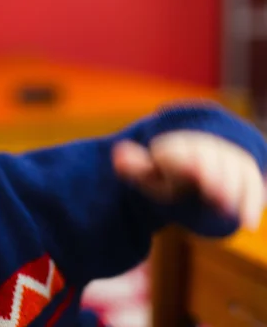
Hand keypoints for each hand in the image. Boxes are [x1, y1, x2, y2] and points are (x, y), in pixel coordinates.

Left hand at [112, 131, 265, 229]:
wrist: (198, 158)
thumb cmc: (167, 173)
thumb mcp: (148, 173)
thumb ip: (133, 167)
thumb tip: (117, 156)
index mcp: (176, 148)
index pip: (182, 154)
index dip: (189, 163)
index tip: (194, 174)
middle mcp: (205, 148)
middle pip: (212, 159)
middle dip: (216, 175)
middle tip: (215, 195)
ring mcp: (227, 157)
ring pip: (235, 169)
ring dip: (235, 190)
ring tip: (231, 211)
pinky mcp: (245, 170)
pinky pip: (253, 181)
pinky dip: (252, 201)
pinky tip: (249, 223)